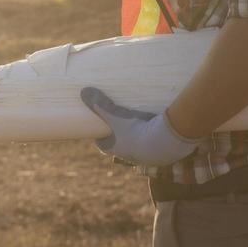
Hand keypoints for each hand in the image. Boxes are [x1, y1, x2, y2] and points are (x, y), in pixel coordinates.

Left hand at [79, 86, 200, 166]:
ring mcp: (148, 154)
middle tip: (118, 122)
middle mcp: (131, 155)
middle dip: (119, 135)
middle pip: (121, 145)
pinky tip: (157, 125)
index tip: (97, 129)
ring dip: (138, 136)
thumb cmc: (135, 131)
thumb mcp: (115, 116)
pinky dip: (154, 136)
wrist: (164, 143)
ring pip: (139, 145)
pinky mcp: (163, 151)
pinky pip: (155, 142)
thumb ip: (100, 104)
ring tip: (137, 121)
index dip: (100, 138)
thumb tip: (83, 92)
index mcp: (117, 149)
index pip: (103, 145)